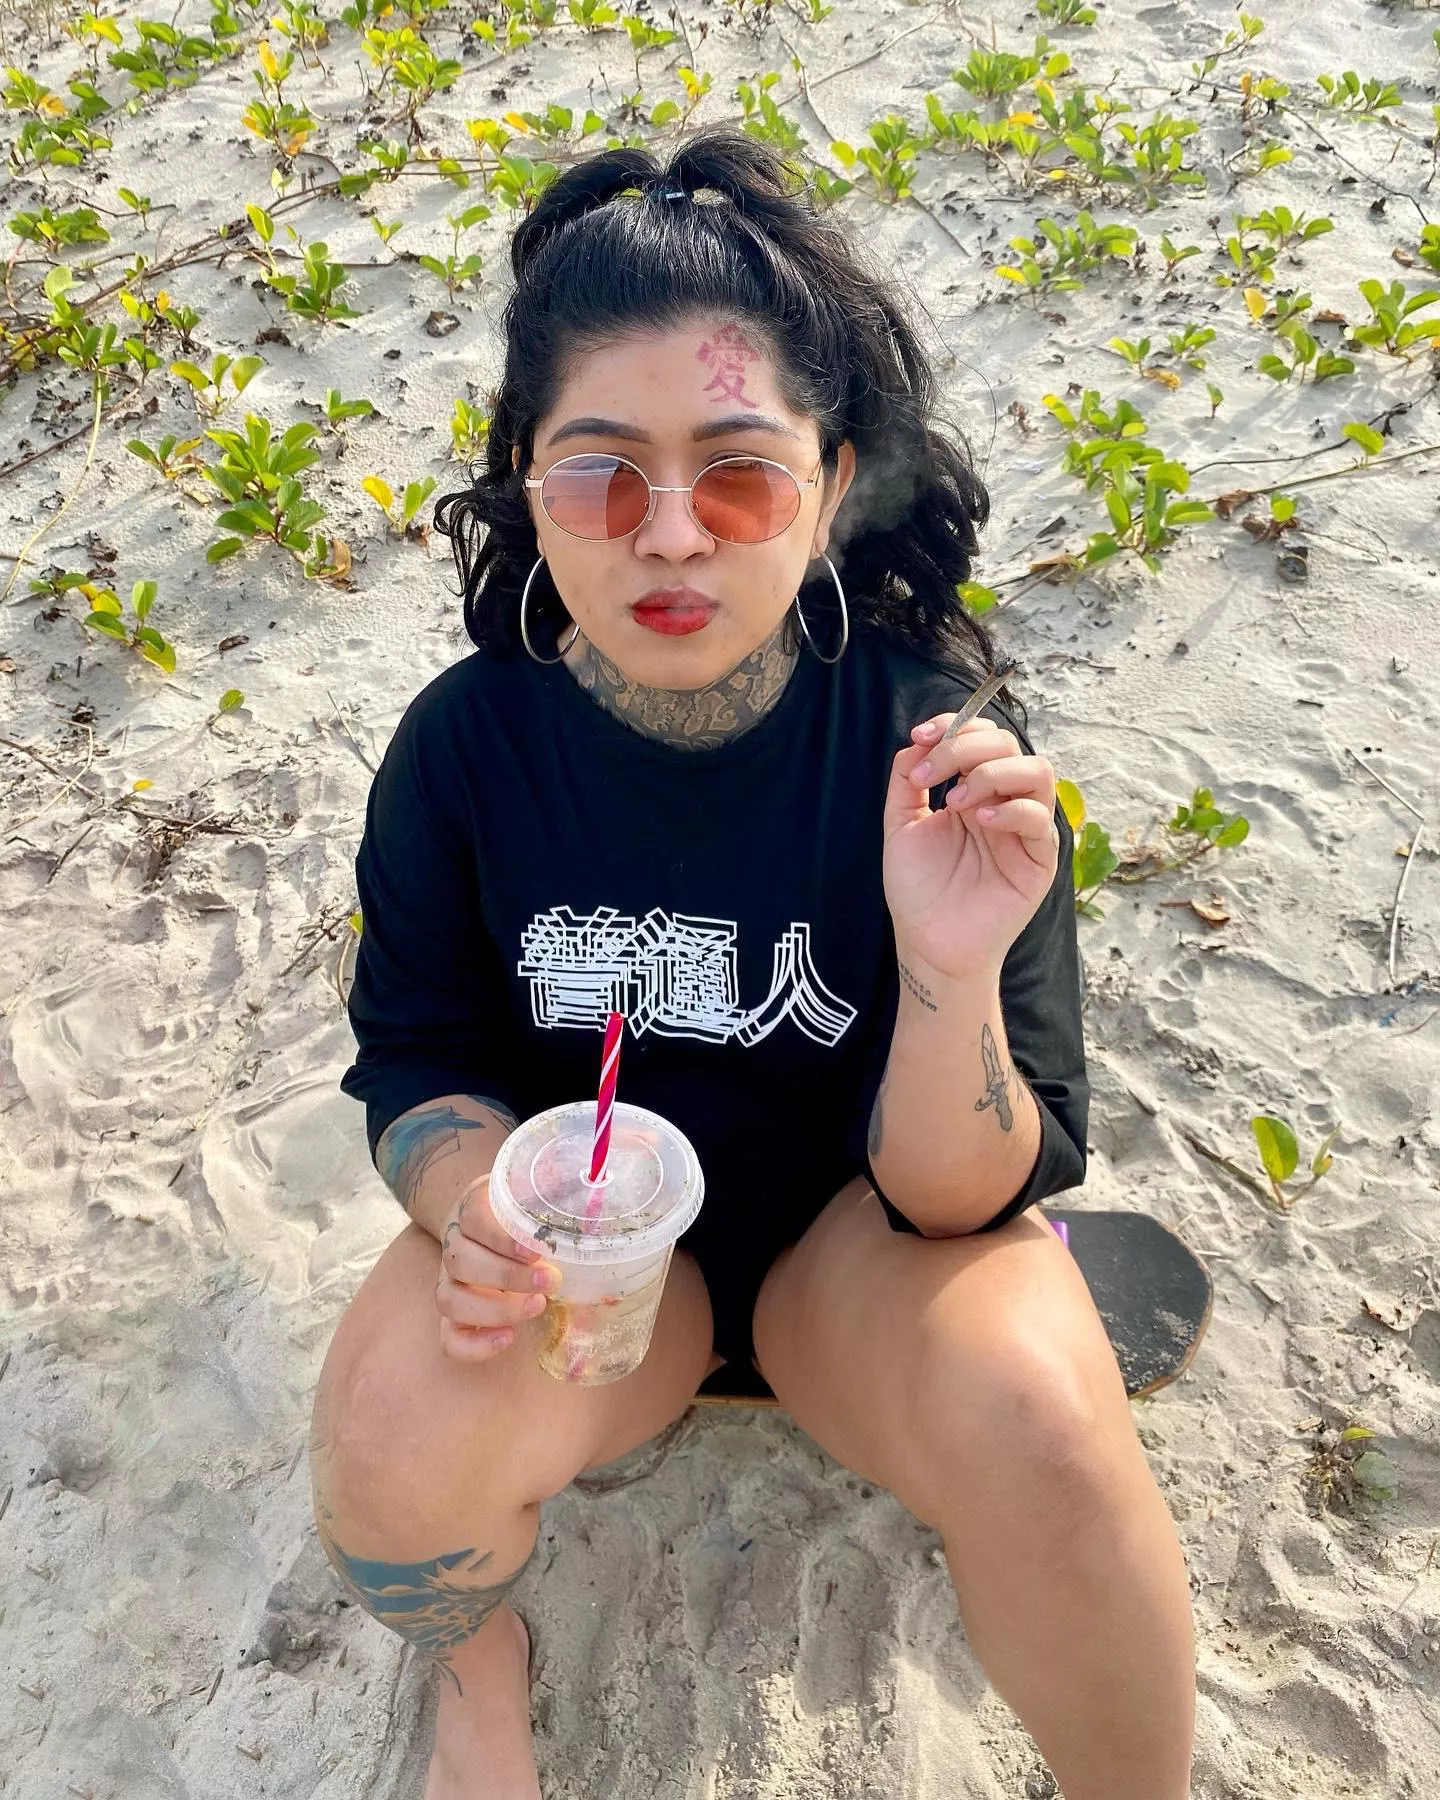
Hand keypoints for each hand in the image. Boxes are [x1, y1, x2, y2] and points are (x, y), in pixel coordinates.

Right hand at [434, 1172, 560, 1362]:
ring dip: (494, 1309)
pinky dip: (474, 1345)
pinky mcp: (454, 1315)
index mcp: (472, 1209)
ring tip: (537, 1307)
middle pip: (460, 1261)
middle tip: (549, 1281)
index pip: (472, 1217)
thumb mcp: (534, 1196)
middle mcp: (454, 1246)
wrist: (490, 1226)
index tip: (535, 1250)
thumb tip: (596, 1207)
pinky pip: (449, 1338)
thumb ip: (558, 1197)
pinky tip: (508, 1338)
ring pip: (450, 1300)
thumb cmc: (521, 1212)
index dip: (500, 1236)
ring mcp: (449, 1282)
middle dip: (507, 1276)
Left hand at [882, 711, 1060, 982]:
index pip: (980, 736)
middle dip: (965, 746)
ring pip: (1036, 771)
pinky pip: (1040, 819)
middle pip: (1008, 744)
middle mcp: (1003, 802)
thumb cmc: (918, 889)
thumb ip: (907, 779)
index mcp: (973, 789)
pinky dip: (1010, 810)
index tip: (920, 737)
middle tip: (930, 775)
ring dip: (992, 773)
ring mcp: (1024, 829)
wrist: (928, 943)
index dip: (954, 725)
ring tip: (955, 801)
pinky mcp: (1039, 860)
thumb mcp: (901, 824)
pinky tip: (978, 820)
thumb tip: (917, 740)